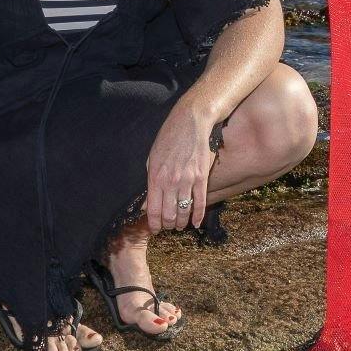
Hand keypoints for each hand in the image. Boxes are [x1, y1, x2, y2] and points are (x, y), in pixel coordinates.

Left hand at [145, 102, 218, 232]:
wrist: (190, 121)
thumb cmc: (169, 138)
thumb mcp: (152, 157)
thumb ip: (151, 180)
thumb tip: (149, 201)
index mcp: (155, 177)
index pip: (153, 210)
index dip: (154, 224)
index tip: (155, 229)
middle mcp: (170, 182)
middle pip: (169, 214)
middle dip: (168, 225)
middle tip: (168, 227)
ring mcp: (187, 180)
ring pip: (184, 211)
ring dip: (181, 222)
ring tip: (180, 226)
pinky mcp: (202, 177)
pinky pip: (200, 202)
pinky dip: (198, 216)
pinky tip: (196, 223)